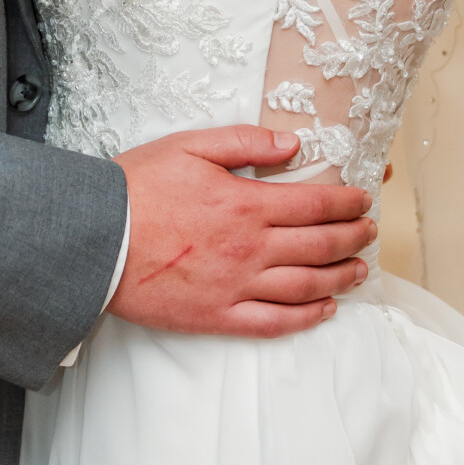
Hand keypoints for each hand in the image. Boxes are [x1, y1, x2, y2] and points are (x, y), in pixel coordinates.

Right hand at [110, 126, 374, 339]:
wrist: (94, 240)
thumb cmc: (136, 190)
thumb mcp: (189, 147)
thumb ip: (245, 143)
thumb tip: (291, 146)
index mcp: (247, 203)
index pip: (316, 204)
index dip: (347, 202)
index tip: (362, 201)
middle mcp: (251, 248)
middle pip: (321, 245)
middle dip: (353, 237)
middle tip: (369, 232)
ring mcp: (237, 286)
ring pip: (307, 286)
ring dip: (340, 277)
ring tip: (358, 270)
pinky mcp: (218, 316)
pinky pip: (274, 322)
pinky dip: (306, 317)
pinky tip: (325, 310)